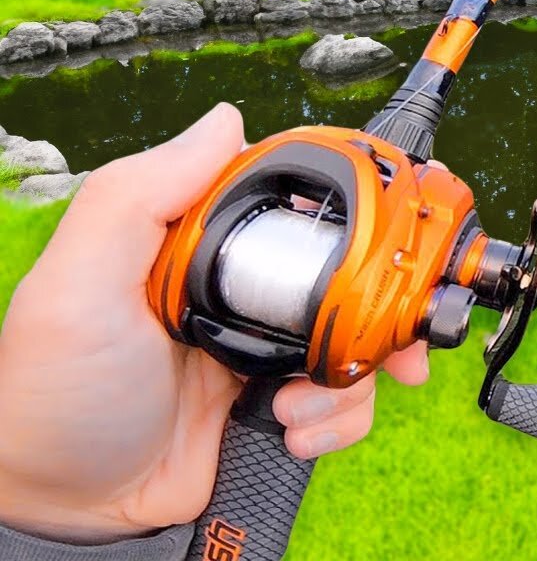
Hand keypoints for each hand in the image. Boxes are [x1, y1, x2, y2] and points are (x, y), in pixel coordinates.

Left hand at [0, 104, 430, 543]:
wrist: (65, 508)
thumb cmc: (53, 393)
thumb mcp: (78, 284)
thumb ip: (139, 196)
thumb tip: (226, 121)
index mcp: (198, 245)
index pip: (293, 204)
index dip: (350, 214)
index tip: (390, 234)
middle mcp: (238, 291)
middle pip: (345, 277)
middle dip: (378, 309)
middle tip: (392, 338)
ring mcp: (262, 350)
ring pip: (355, 342)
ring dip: (349, 377)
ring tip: (296, 406)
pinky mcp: (275, 405)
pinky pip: (342, 402)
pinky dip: (336, 419)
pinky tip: (290, 430)